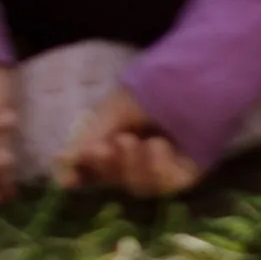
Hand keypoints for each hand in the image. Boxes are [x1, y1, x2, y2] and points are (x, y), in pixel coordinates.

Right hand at [58, 90, 200, 197]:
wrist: (199, 73)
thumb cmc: (155, 86)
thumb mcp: (116, 108)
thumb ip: (91, 135)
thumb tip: (61, 161)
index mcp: (118, 145)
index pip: (94, 170)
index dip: (81, 177)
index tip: (68, 178)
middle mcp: (140, 161)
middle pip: (115, 180)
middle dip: (107, 166)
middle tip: (104, 148)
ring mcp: (164, 170)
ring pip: (139, 186)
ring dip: (132, 166)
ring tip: (134, 141)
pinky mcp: (187, 174)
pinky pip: (168, 185)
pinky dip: (159, 169)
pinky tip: (158, 146)